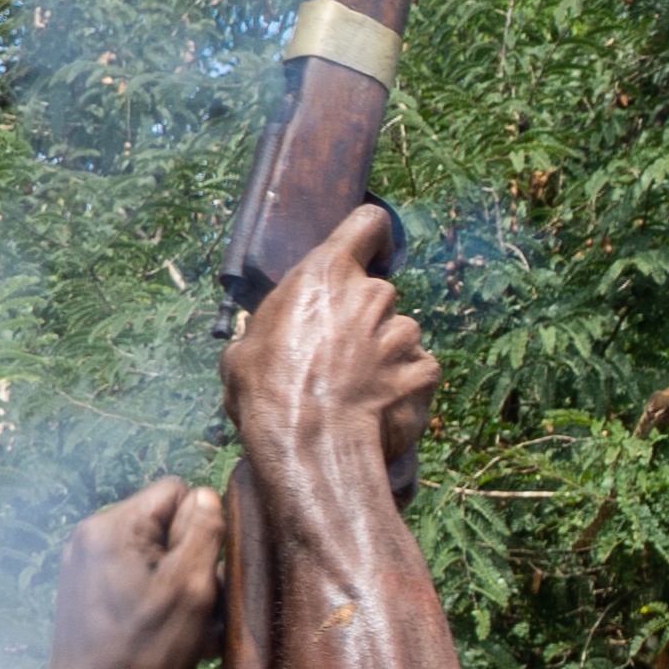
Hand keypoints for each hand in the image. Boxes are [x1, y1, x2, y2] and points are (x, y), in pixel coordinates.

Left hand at [36, 476, 229, 668]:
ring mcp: (86, 565)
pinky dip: (159, 601)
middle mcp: (93, 536)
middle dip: (192, 560)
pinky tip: (171, 636)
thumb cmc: (144, 654)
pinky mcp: (86, 592)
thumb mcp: (190, 589)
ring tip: (190, 629)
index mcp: (114, 526)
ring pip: (156, 555)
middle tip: (201, 609)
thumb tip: (208, 496)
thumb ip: (204, 532)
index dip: (203, 528)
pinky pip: (137, 579)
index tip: (202, 575)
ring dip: (180, 587)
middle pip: (166, 525)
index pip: (178, 492)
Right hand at [220, 205, 440, 483]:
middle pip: (376, 294)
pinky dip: (401, 386)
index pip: (367, 224)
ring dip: (382, 355)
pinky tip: (376, 409)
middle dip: (362, 319)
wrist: (311, 444)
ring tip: (353, 390)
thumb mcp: (243, 351)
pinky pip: (415, 371)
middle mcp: (374, 294)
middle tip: (336, 356)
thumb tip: (265, 340)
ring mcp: (405, 333)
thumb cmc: (267, 393)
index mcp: (326, 274)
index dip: (372, 238)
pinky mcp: (425, 370)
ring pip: (397, 336)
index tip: (369, 253)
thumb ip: (269, 328)